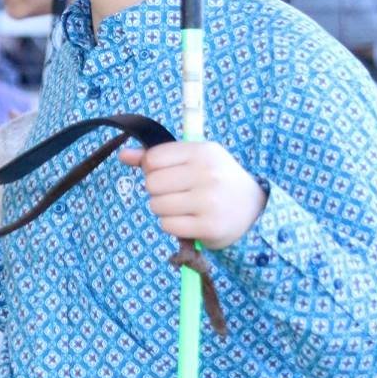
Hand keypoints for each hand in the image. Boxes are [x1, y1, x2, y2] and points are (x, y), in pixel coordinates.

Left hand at [120, 141, 266, 249]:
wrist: (254, 210)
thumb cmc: (218, 181)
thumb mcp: (195, 160)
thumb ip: (158, 157)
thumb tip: (123, 155)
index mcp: (203, 151)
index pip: (154, 158)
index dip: (151, 169)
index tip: (166, 175)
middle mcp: (207, 173)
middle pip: (152, 184)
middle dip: (157, 192)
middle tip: (176, 194)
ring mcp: (208, 200)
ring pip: (157, 206)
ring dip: (164, 210)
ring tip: (183, 208)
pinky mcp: (208, 226)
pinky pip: (168, 226)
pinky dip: (172, 226)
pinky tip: (187, 221)